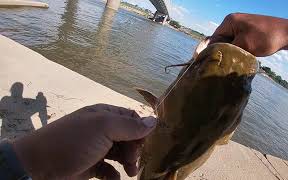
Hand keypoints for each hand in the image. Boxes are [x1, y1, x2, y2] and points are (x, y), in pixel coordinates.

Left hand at [12, 104, 156, 179]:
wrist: (39, 166)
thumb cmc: (73, 141)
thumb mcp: (103, 128)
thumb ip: (130, 125)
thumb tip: (154, 121)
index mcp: (105, 115)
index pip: (131, 118)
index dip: (142, 129)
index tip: (147, 143)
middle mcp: (102, 130)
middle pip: (129, 137)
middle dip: (135, 148)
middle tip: (134, 159)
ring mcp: (97, 148)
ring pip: (122, 154)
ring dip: (129, 162)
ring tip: (130, 171)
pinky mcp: (92, 166)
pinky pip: (110, 169)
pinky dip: (115, 174)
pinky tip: (114, 178)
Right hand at [205, 13, 287, 68]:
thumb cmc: (266, 37)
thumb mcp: (243, 45)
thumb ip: (226, 50)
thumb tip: (212, 57)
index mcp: (229, 21)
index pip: (212, 38)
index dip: (206, 52)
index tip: (200, 63)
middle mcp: (233, 23)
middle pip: (218, 41)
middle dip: (216, 53)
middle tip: (210, 68)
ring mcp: (240, 28)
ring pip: (227, 44)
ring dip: (226, 54)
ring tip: (221, 67)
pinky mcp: (247, 34)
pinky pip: (235, 44)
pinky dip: (234, 52)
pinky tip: (232, 62)